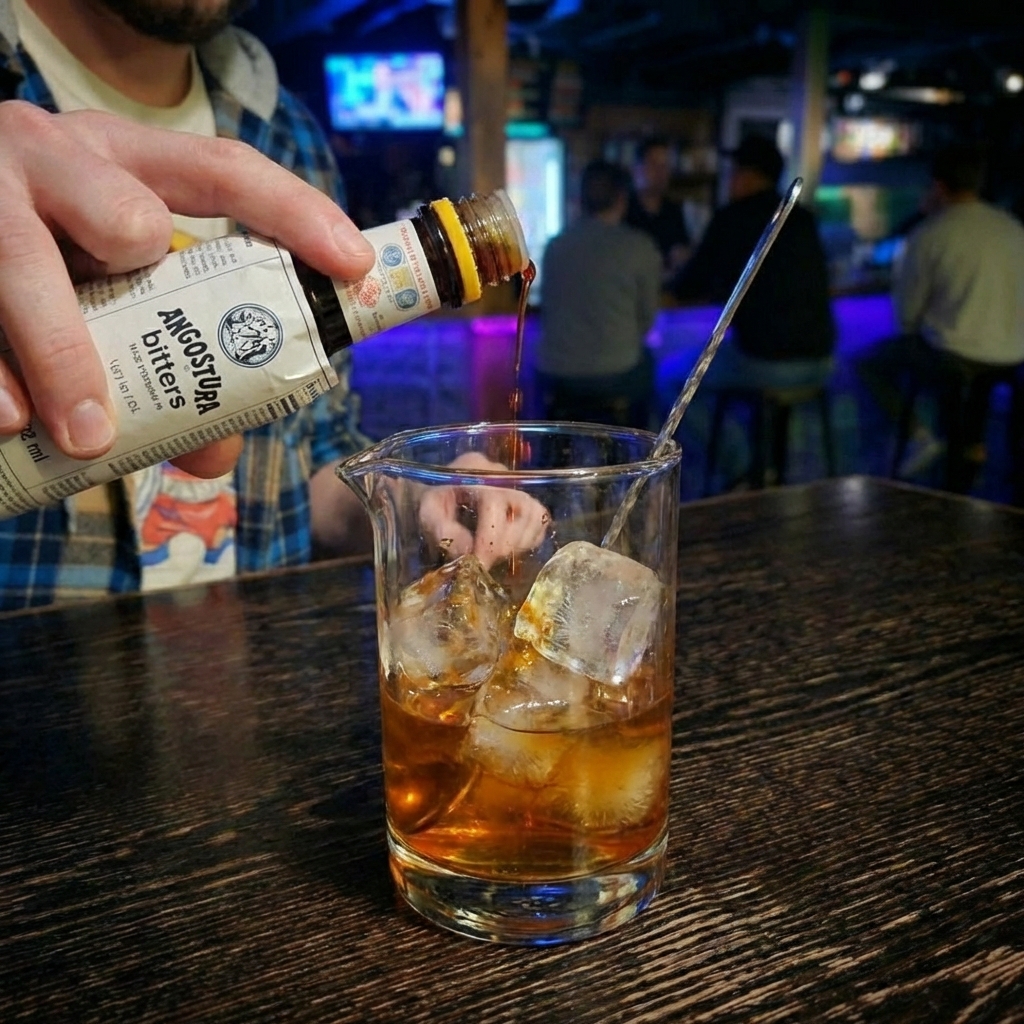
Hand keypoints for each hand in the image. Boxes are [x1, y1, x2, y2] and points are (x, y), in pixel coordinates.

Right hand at [0, 103, 374, 473]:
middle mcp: (59, 156)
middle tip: (179, 329)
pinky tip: (7, 420)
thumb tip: (214, 454)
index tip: (354, 263)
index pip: (223, 171)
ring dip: (61, 354)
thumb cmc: (45, 260)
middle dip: (144, 280)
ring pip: (29, 259)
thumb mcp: (109, 287)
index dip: (295, 213)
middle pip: (128, 216)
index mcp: (125, 162)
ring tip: (82, 437)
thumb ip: (172, 360)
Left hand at [418, 453, 549, 569]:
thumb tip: (468, 551)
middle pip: (521, 507)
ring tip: (494, 554)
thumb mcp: (426, 514)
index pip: (495, 501)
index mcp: (475, 469)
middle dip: (503, 543)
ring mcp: (518, 486)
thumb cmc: (433, 503)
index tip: (479, 561)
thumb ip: (441, 530)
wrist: (440, 495)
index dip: (490, 536)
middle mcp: (501, 473)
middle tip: (485, 562)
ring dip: (518, 543)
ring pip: (535, 515)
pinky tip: (507, 549)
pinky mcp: (527, 501)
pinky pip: (540, 521)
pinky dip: (528, 540)